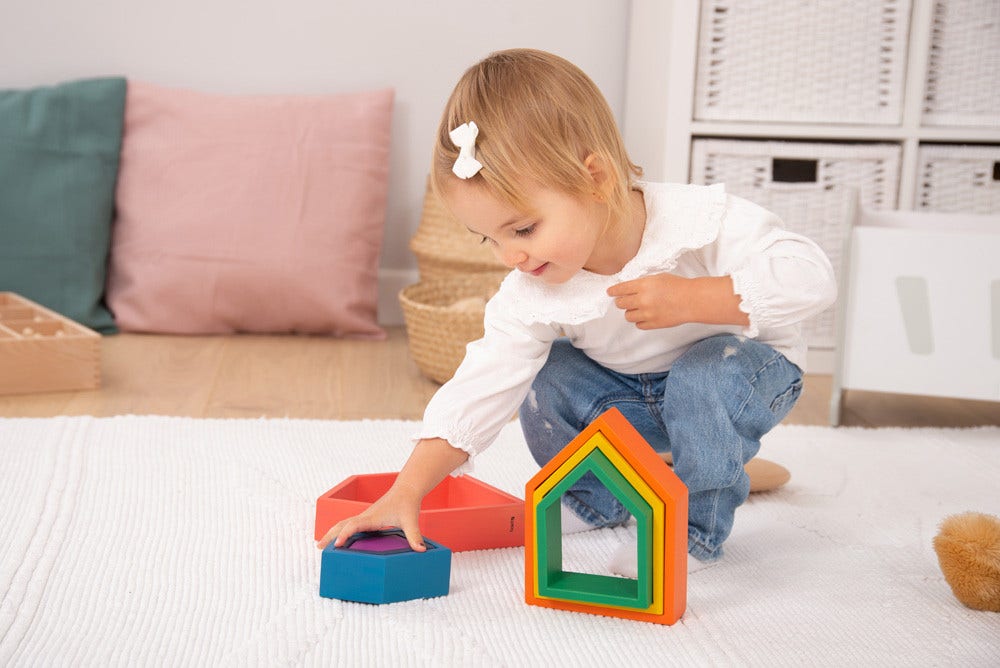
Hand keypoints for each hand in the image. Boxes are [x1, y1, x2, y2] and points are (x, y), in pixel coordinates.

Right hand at [315, 438, 468, 552]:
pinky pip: (350, 524)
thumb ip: (414, 536)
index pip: (354, 525)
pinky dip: (341, 531)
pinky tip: (339, 540)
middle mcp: (365, 516)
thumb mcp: (412, 521)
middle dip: (330, 535)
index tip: (337, 545)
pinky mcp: (367, 518)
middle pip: (342, 524)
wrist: (406, 490)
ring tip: (323, 545)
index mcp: (372, 517)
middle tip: (319, 547)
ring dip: (332, 533)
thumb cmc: (407, 504)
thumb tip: (420, 550)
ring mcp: (365, 517)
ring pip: (343, 523)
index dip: (345, 535)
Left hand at [607, 273, 695, 328]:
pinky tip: (646, 315)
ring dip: (631, 312)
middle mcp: (643, 300)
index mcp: (644, 285)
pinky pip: (638, 325)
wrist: (692, 300)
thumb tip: (629, 288)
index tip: (610, 292)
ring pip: (628, 316)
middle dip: (621, 301)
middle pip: (621, 303)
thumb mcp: (658, 277)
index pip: (621, 289)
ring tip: (639, 308)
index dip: (613, 291)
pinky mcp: (653, 324)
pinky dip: (640, 320)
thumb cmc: (678, 286)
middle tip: (624, 300)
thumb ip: (642, 283)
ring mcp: (647, 313)